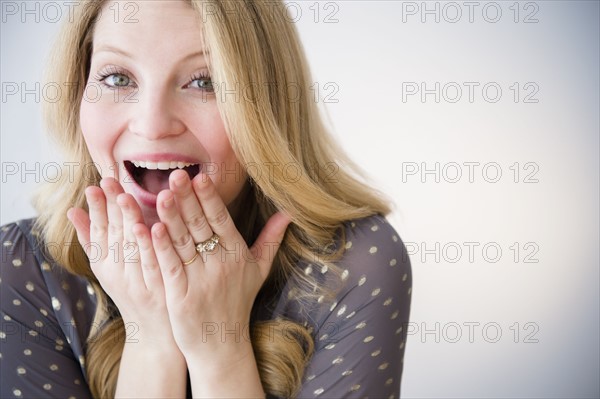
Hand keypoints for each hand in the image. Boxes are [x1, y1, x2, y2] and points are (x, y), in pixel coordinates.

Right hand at [67, 178, 176, 348]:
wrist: (155, 334)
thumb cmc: (134, 292)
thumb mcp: (108, 268)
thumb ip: (91, 240)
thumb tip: (71, 210)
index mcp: (105, 266)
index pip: (98, 232)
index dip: (96, 209)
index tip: (95, 185)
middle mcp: (117, 274)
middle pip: (113, 236)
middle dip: (110, 207)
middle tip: (110, 181)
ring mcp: (137, 282)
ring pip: (131, 248)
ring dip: (128, 222)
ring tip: (126, 197)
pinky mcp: (158, 289)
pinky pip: (153, 264)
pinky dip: (149, 246)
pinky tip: (150, 227)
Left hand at [151, 170, 290, 362]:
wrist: (221, 344)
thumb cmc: (238, 302)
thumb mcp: (259, 269)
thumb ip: (271, 238)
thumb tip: (289, 213)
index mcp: (237, 254)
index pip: (221, 220)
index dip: (210, 198)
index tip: (200, 176)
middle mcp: (220, 265)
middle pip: (200, 226)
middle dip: (187, 199)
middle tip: (176, 174)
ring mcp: (199, 280)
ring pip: (183, 242)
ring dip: (171, 217)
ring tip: (161, 194)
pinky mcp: (180, 296)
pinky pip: (169, 266)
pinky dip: (160, 247)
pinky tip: (150, 229)